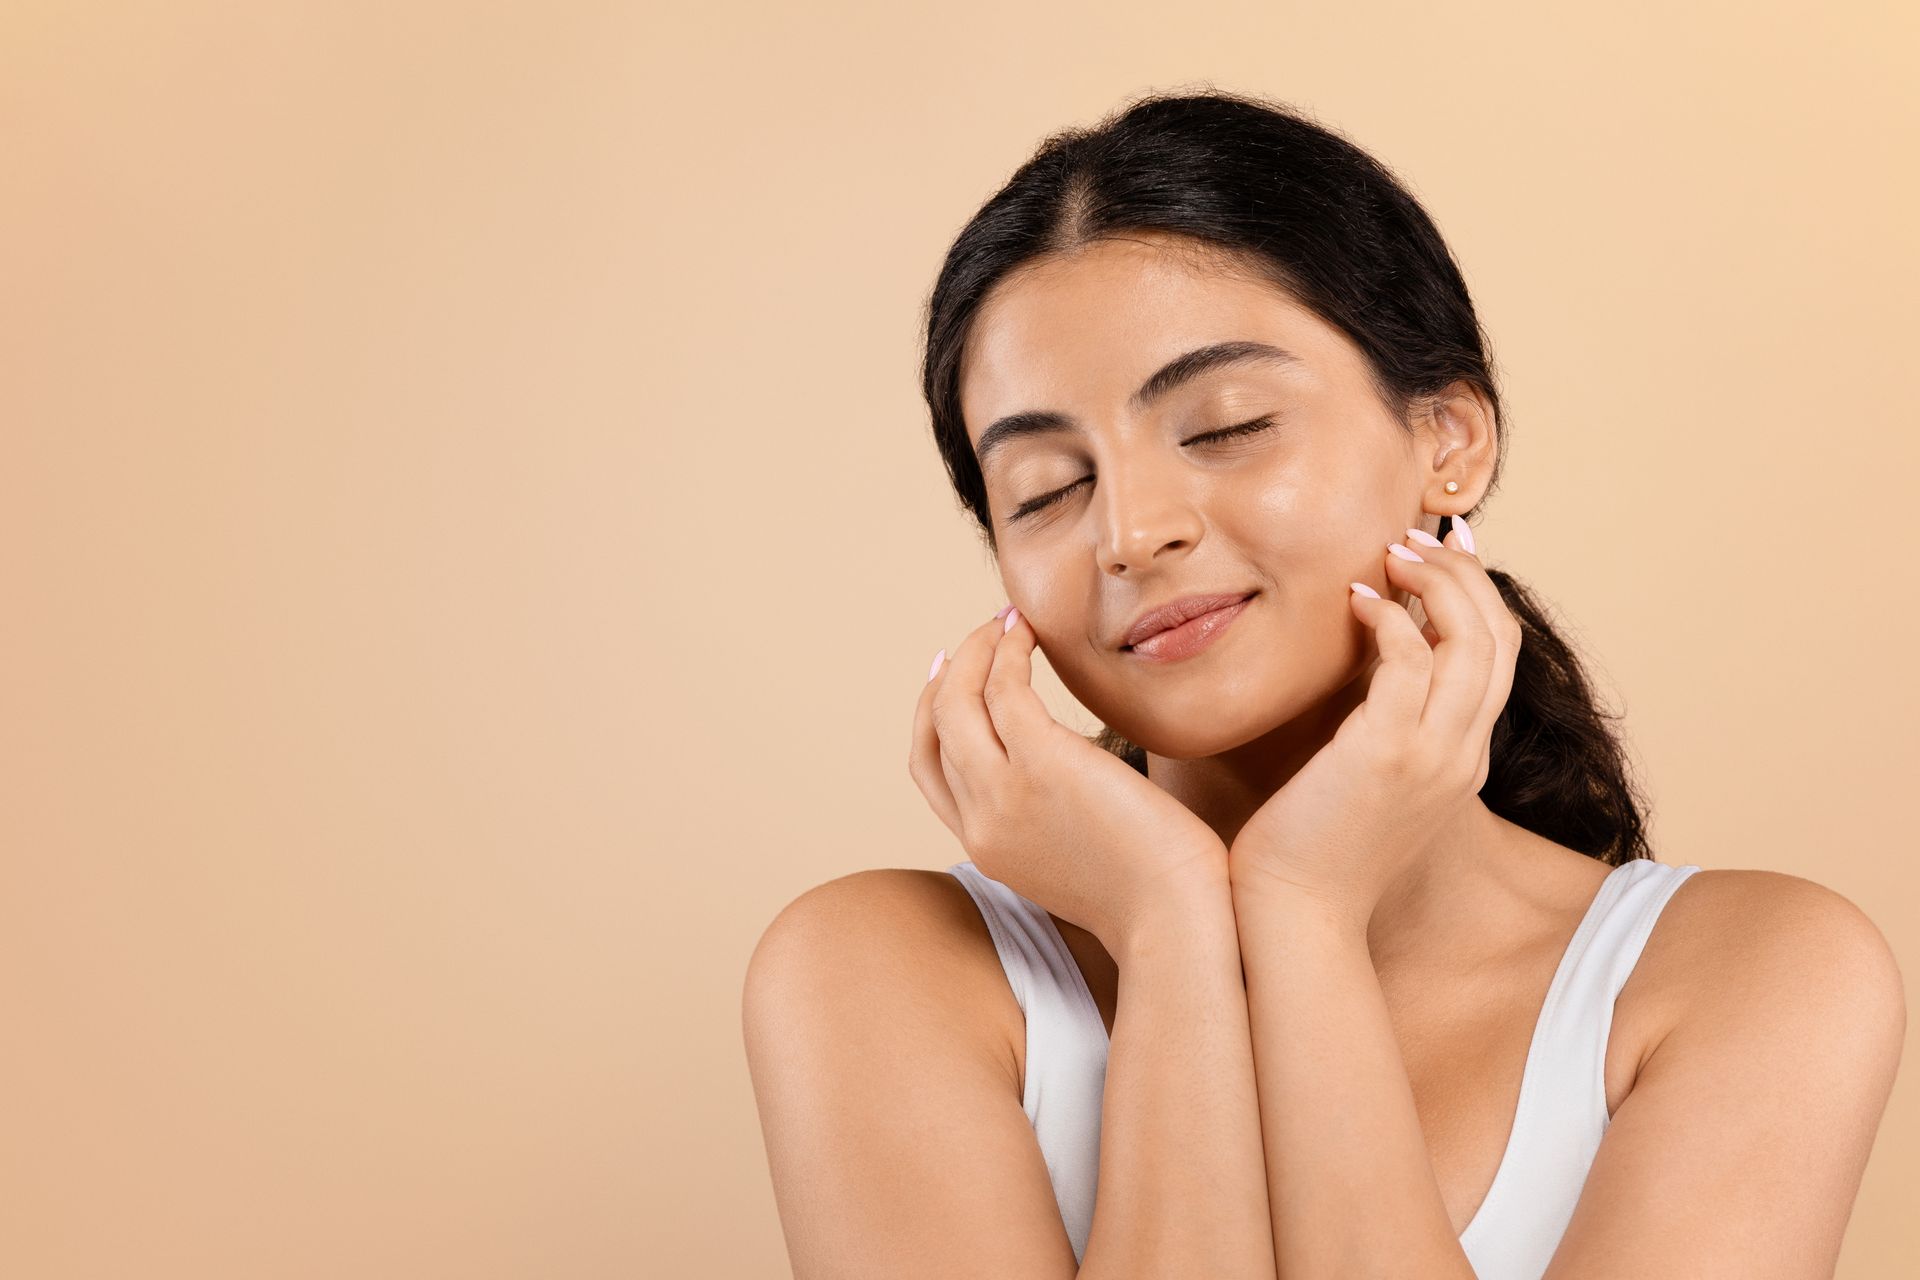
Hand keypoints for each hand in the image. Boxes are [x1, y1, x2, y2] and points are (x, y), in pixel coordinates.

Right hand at [910, 605, 1228, 952]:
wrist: (1176, 920)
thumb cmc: (1153, 894)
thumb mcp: (1079, 862)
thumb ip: (1056, 823)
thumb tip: (1073, 784)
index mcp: (986, 848)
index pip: (931, 771)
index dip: (932, 716)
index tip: (949, 678)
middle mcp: (981, 822)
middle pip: (935, 729)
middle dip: (950, 673)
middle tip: (979, 637)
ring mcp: (1005, 793)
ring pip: (957, 702)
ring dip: (976, 650)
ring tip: (1005, 620)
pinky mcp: (1042, 764)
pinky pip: (1004, 689)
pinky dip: (1008, 650)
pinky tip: (1028, 631)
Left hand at [1226, 518, 1520, 931]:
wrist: (1297, 917)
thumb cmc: (1312, 849)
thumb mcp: (1365, 781)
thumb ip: (1380, 727)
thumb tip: (1361, 672)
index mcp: (1464, 760)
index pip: (1498, 659)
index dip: (1479, 595)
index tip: (1447, 549)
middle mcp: (1463, 755)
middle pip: (1499, 638)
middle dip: (1465, 573)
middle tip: (1415, 535)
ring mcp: (1434, 755)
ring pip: (1472, 640)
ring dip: (1435, 581)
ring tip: (1390, 551)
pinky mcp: (1388, 754)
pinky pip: (1412, 661)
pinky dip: (1391, 618)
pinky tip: (1354, 600)